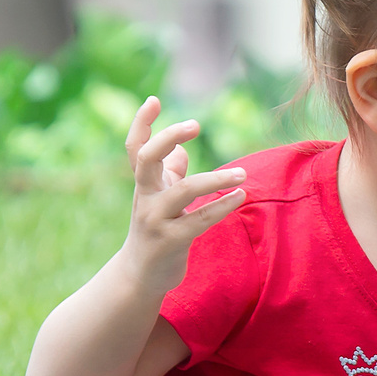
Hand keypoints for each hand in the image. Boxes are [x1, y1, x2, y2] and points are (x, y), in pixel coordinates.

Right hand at [117, 97, 247, 294]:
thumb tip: (181, 148)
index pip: (135, 147)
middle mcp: (144, 197)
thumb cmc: (155, 229)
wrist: (140, 276)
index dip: (141, 123)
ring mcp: (155, 220)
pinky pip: (200, 219)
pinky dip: (222, 206)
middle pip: (146, 159)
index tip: (153, 99)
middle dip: (167, 136)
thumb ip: (170, 172)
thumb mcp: (159, 198)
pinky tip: (241, 196)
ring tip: (242, 175)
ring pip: (184, 191)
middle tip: (195, 124)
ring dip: (216, 179)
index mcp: (143, 183)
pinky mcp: (171, 242)